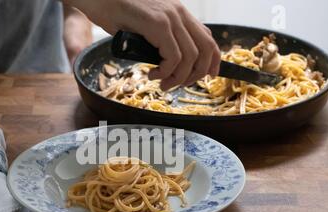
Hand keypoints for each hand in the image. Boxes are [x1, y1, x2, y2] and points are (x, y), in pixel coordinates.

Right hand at [65, 0, 220, 90]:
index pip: (208, 38)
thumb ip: (160, 39)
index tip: (208, 75)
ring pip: (190, 58)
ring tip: (162, 83)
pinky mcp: (157, 23)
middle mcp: (178, 13)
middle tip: (177, 84)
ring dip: (177, 78)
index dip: (212, 61)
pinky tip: (152, 74)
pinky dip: (165, 72)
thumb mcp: (144, 26)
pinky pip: (173, 57)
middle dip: (196, 74)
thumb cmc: (114, 12)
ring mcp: (169, 17)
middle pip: (206, 49)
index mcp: (178, 13)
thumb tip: (168, 62)